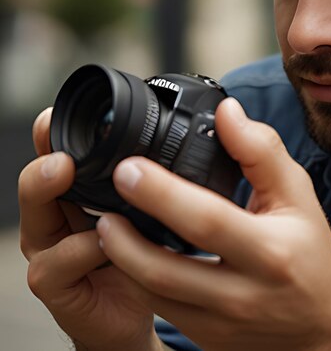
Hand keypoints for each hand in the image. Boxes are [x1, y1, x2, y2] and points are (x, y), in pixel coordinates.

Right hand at [18, 109, 162, 350]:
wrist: (148, 306)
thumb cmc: (151, 249)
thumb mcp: (157, 205)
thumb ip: (163, 174)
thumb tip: (207, 129)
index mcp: (86, 188)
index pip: (65, 150)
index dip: (60, 129)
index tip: (66, 109)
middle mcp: (63, 212)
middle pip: (41, 175)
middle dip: (47, 150)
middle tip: (63, 139)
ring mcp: (54, 246)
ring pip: (38, 212)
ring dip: (48, 188)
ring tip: (64, 170)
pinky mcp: (56, 281)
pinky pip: (60, 260)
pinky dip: (82, 247)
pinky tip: (105, 241)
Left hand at [97, 98, 330, 350]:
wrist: (321, 323)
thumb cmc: (309, 251)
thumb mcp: (298, 193)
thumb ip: (261, 150)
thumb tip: (226, 111)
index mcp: (270, 251)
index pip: (207, 221)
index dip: (162, 194)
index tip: (129, 168)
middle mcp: (243, 294)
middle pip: (166, 269)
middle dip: (124, 235)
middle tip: (105, 200)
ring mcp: (221, 323)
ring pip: (154, 295)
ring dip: (122, 259)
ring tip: (106, 223)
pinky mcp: (207, 337)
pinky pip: (161, 309)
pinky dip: (138, 278)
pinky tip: (130, 251)